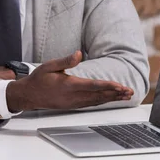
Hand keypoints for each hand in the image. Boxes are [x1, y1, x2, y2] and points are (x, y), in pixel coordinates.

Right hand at [6, 51, 133, 111]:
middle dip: (115, 93)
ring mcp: (73, 103)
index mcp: (68, 85)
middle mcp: (73, 96)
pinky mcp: (73, 105)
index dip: (108, 86)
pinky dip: (102, 101)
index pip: (92, 86)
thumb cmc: (39, 79)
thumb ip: (65, 61)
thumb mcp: (49, 66)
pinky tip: (110, 99)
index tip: (120, 86)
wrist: (29, 95)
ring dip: (111, 98)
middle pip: (98, 95)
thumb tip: (78, 54)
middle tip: (129, 91)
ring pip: (96, 101)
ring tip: (125, 96)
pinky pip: (91, 104)